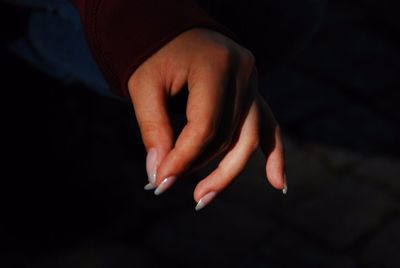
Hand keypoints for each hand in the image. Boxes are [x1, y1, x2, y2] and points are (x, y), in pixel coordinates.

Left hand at [128, 28, 285, 208]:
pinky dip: (274, 155)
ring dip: (227, 171)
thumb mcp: (144, 87)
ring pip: (248, 138)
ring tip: (201, 198)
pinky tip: (279, 184)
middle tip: (168, 187)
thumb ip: (152, 130)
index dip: (183, 158)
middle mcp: (245, 73)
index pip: (205, 125)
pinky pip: (268, 127)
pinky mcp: (254, 93)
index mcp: (217, 65)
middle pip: (228, 135)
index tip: (160, 181)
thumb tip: (159, 176)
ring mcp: (254, 83)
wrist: (173, 30)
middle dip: (199, 167)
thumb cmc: (155, 55)